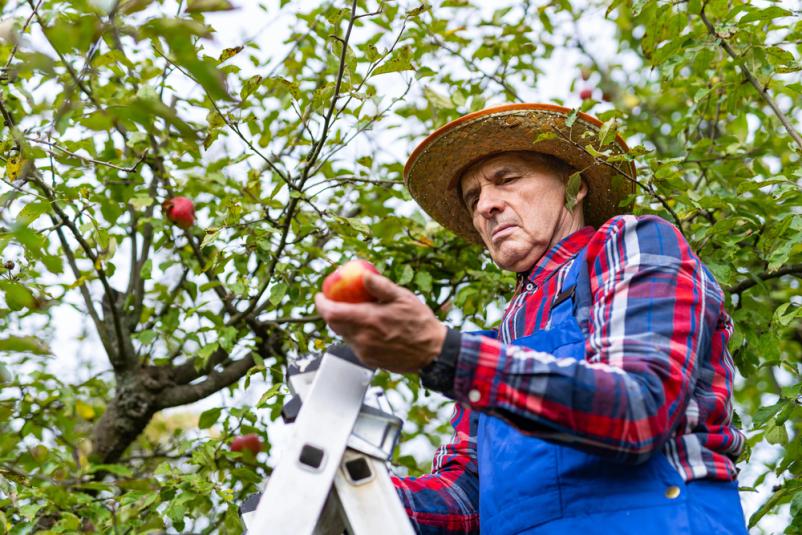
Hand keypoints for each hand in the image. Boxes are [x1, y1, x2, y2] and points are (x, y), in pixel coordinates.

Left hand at [315, 272, 446, 372]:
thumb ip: (381, 286)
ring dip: (344, 323)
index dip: (321, 303)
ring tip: (355, 313)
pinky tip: (368, 328)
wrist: (431, 352)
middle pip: (333, 325)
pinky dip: (355, 334)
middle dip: (330, 312)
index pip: (331, 313)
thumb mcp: (403, 298)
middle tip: (336, 301)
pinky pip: (354, 344)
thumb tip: (364, 275)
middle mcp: (362, 338)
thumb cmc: (420, 324)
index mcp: (368, 320)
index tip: (321, 295)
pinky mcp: (369, 360)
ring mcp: (364, 351)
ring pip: (343, 335)